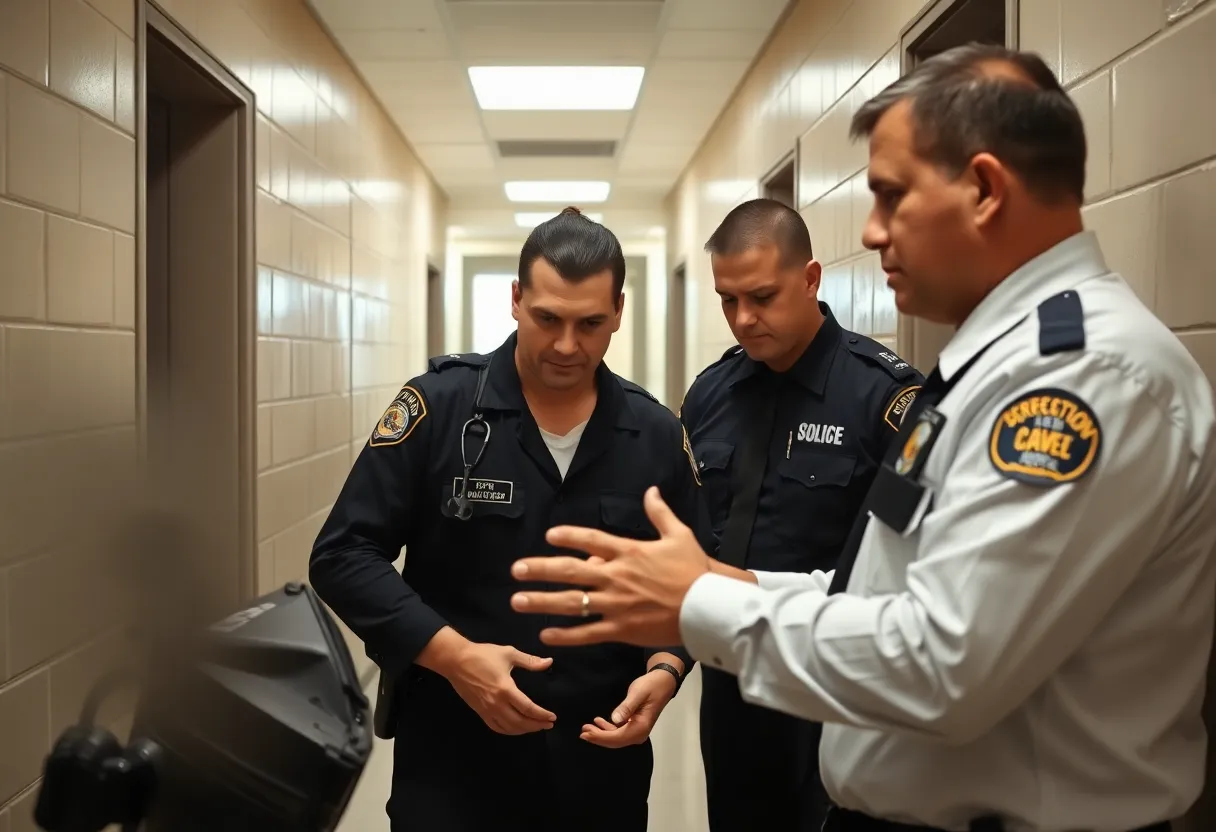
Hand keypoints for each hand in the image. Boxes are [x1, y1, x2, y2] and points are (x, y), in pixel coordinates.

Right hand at [447, 642, 556, 734]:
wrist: (456, 660)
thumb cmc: (483, 655)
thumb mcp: (508, 653)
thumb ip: (530, 661)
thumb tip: (549, 662)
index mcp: (506, 689)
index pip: (528, 708)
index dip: (542, 715)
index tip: (553, 717)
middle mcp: (497, 704)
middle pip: (520, 722)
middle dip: (537, 725)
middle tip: (549, 724)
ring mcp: (487, 710)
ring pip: (509, 728)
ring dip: (524, 730)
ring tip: (536, 727)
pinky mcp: (480, 712)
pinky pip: (496, 727)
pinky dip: (509, 731)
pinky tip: (516, 729)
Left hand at [510, 486, 710, 646]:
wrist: (708, 606)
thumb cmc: (694, 570)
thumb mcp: (679, 535)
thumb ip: (660, 513)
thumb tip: (651, 490)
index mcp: (629, 552)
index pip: (592, 540)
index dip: (569, 536)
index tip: (549, 535)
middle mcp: (617, 576)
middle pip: (571, 571)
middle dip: (541, 570)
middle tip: (516, 570)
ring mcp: (617, 604)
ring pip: (573, 603)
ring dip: (543, 602)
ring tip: (517, 601)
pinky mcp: (621, 629)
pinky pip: (587, 633)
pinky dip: (565, 635)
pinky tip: (545, 635)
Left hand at [581, 668, 676, 747]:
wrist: (663, 683)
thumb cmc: (651, 686)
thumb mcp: (638, 693)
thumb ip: (627, 707)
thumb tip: (615, 720)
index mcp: (641, 727)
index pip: (617, 737)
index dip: (601, 737)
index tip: (586, 733)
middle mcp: (640, 733)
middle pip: (615, 741)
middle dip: (598, 738)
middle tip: (582, 733)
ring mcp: (638, 731)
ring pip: (616, 738)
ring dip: (601, 734)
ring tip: (587, 727)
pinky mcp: (635, 726)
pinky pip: (619, 733)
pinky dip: (608, 730)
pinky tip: (599, 722)